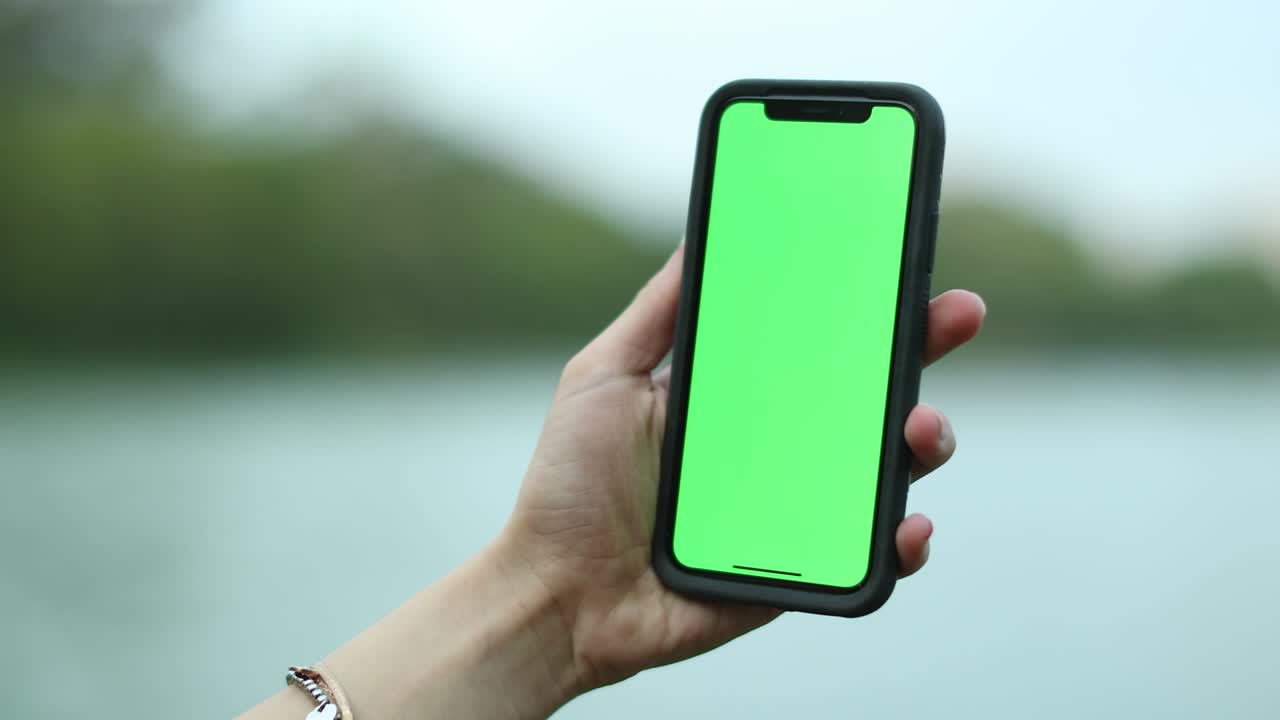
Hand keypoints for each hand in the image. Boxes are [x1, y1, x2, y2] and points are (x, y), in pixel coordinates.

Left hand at [500, 243, 985, 691]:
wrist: (556, 591)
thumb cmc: (569, 484)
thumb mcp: (603, 376)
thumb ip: (657, 312)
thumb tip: (698, 234)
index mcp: (740, 396)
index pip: (819, 340)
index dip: (867, 303)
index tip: (907, 263)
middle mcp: (778, 447)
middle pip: (871, 393)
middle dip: (925, 349)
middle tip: (959, 315)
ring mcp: (795, 509)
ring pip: (887, 470)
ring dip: (925, 441)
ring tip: (921, 427)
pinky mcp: (800, 573)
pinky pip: (869, 559)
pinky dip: (902, 545)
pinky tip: (906, 527)